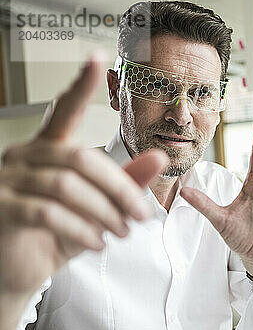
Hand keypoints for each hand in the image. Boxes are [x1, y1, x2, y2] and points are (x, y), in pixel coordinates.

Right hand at [0, 54, 167, 301]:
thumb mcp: (99, 208)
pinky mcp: (0, 207)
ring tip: (122, 233)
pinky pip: (48, 213)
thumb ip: (127, 182)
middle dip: (120, 189)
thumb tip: (160, 155)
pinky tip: (97, 244)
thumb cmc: (58, 234)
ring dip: (104, 212)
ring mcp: (7, 179)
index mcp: (48, 148)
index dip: (80, 85)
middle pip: (82, 158)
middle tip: (141, 216)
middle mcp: (25, 155)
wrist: (20, 271)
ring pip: (66, 186)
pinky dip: (81, 229)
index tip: (97, 57)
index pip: (64, 110)